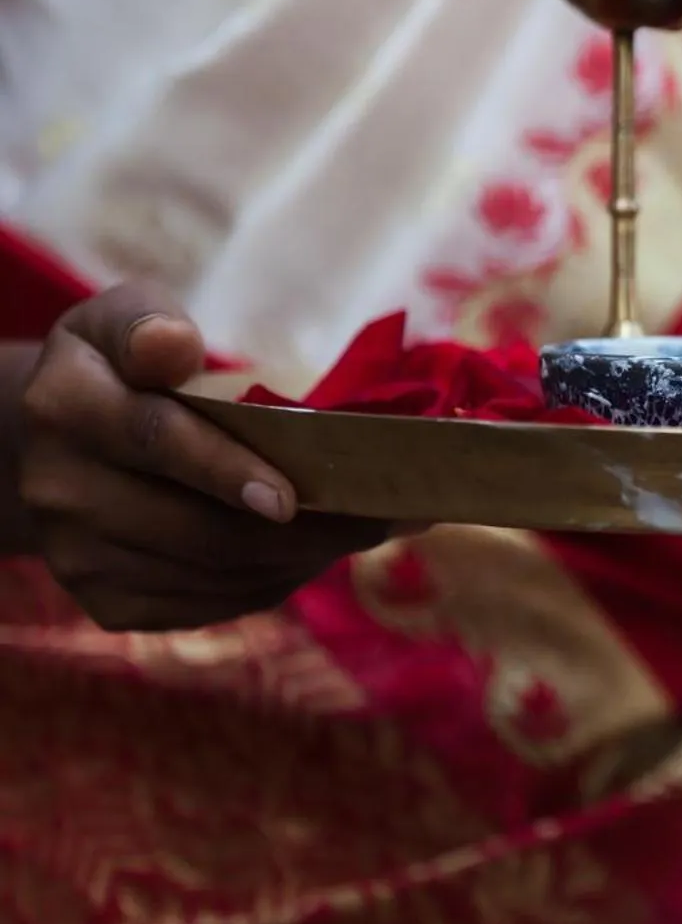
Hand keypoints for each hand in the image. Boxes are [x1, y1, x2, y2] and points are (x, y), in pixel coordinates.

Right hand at [14, 283, 393, 631]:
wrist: (59, 442)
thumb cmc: (120, 365)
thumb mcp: (125, 318)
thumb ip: (149, 323)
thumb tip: (175, 345)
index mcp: (66, 407)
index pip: (156, 440)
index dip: (226, 470)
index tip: (292, 496)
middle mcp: (59, 492)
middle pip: (196, 528)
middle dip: (301, 530)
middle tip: (381, 515)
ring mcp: (78, 557)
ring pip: (211, 574)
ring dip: (299, 560)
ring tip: (364, 531)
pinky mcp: (107, 603)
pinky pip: (206, 605)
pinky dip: (270, 584)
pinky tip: (313, 555)